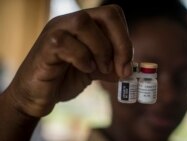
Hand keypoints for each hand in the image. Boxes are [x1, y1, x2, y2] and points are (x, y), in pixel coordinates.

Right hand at [5, 4, 132, 116]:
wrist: (39, 95)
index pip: (113, 14)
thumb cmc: (66, 79)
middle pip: (106, 14)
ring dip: (101, 49)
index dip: (125, 37)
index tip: (127, 64)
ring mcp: (56, 31)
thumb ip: (112, 66)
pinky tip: (84, 69)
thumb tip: (130, 68)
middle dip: (120, 43)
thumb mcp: (96, 71)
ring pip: (84, 23)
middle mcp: (70, 22)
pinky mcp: (45, 46)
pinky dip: (82, 58)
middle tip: (121, 67)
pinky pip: (65, 42)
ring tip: (101, 69)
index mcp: (85, 25)